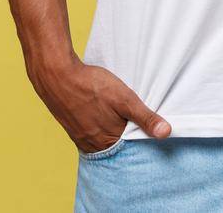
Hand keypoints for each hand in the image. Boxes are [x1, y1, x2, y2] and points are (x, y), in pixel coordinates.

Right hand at [30, 56, 171, 151]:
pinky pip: (89, 132)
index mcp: (106, 142)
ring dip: (111, 131)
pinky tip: (100, 113)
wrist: (56, 74)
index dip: (139, 139)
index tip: (147, 131)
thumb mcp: (124, 98)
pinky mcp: (70, 126)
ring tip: (117, 117)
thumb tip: (166, 133)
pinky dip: (98, 126)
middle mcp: (91, 144)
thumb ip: (145, 117)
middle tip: (132, 122)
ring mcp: (79, 136)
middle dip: (125, 136)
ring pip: (101, 139)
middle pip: (115, 146)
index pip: (130, 149)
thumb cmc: (90, 85)